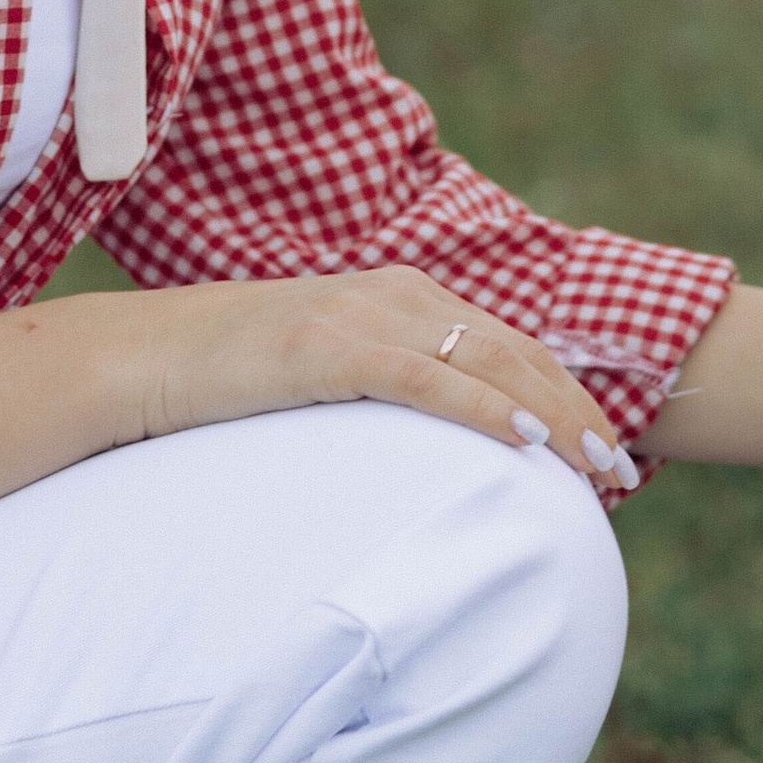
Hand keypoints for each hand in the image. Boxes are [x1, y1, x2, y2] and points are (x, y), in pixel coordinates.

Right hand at [134, 267, 638, 492]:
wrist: (140, 360)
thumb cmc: (225, 379)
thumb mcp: (319, 374)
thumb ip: (378, 384)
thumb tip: (426, 442)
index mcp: (397, 295)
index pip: (504, 342)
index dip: (563, 390)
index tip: (604, 446)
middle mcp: (393, 293)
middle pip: (514, 349)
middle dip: (578, 408)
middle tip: (622, 469)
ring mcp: (362, 315)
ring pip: (489, 361)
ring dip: (555, 414)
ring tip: (598, 464)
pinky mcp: (330, 348)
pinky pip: (428, 380)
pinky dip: (487, 408)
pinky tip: (527, 439)